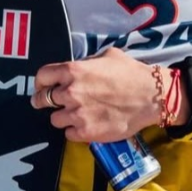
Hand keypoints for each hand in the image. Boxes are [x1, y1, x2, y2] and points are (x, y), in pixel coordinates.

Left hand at [32, 47, 188, 141]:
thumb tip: (78, 68)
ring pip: (55, 119)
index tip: (41, 88)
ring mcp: (77, 114)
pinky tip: (84, 126)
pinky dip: (74, 131)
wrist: (151, 97)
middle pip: (43, 100)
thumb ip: (87, 63)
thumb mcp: (108, 56)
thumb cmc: (132, 74)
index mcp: (73, 71)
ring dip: (62, 117)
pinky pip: (68, 134)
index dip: (40, 83)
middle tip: (49, 104)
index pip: (42, 76)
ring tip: (75, 115)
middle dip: (45, 102)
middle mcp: (71, 92)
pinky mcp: (86, 132)